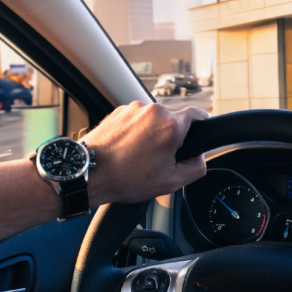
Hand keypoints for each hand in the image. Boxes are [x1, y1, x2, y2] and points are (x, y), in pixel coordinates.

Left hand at [83, 101, 207, 206]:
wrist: (90, 173)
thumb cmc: (127, 178)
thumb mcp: (171, 182)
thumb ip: (196, 168)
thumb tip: (200, 157)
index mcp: (171, 126)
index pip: (197, 114)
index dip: (201, 124)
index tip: (197, 132)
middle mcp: (154, 111)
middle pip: (173, 121)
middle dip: (170, 137)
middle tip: (159, 158)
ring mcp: (134, 109)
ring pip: (153, 120)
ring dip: (151, 134)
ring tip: (138, 155)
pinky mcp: (119, 111)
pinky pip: (136, 119)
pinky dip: (136, 131)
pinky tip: (127, 149)